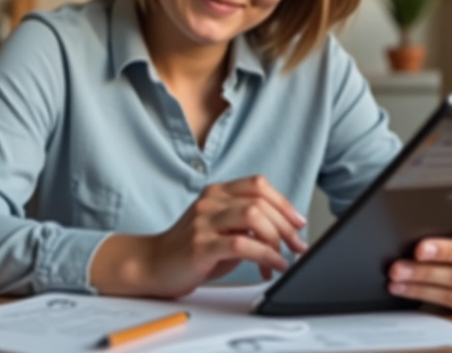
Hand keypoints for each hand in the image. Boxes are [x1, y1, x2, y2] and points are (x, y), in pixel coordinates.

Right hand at [90, 175, 307, 298]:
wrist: (152, 264)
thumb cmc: (191, 249)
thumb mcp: (221, 228)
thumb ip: (247, 223)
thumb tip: (286, 231)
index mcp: (217, 192)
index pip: (258, 185)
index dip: (283, 203)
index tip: (299, 223)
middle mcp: (210, 202)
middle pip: (260, 201)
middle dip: (286, 226)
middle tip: (298, 246)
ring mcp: (203, 222)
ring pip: (253, 217)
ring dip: (276, 239)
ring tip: (284, 258)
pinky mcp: (200, 246)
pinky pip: (242, 245)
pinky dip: (265, 255)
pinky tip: (271, 266)